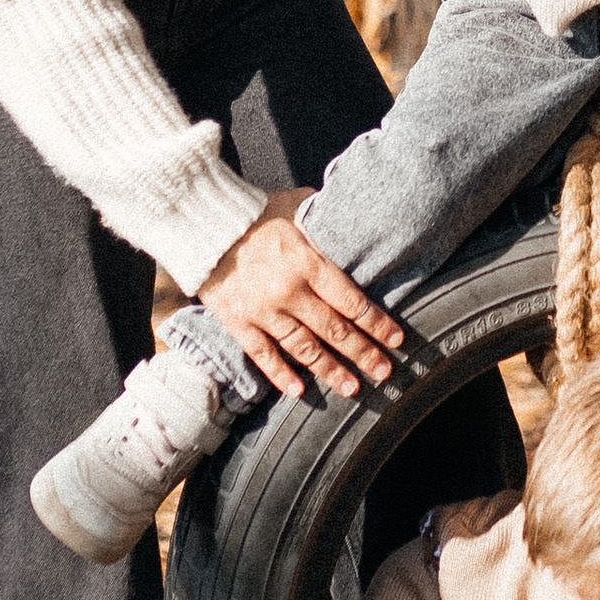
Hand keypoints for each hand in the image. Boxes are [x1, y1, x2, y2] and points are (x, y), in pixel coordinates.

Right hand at [196, 192, 404, 398]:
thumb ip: (324, 221)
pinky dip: (280, 375)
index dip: (377, 323)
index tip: (396, 339)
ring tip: (353, 388)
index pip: (351, 301)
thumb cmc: (256, 212)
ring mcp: (262, 311)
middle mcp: (289, 291)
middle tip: (385, 372)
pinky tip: (299, 391)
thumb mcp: (297, 207)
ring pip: (304, 349)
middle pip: (334, 330)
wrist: (204, 223)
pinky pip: (263, 355)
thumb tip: (353, 218)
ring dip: (330, 371)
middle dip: (363, 353)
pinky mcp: (237, 322)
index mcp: (308, 262)